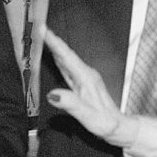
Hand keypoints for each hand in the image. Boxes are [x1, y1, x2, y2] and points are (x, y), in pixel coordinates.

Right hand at [43, 28, 136, 146]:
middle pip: (65, 53)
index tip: (42, 29)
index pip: (66, 55)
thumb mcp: (88, 116)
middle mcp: (86, 74)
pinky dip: (58, 58)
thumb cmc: (106, 123)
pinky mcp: (83, 84)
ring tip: (42, 37)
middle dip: (51, 40)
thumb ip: (71, 104)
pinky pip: (67, 67)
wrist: (119, 128)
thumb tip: (53, 94)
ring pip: (66, 59)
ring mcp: (84, 79)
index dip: (53, 41)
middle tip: (37, 28)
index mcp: (86, 78)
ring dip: (54, 47)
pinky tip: (54, 57)